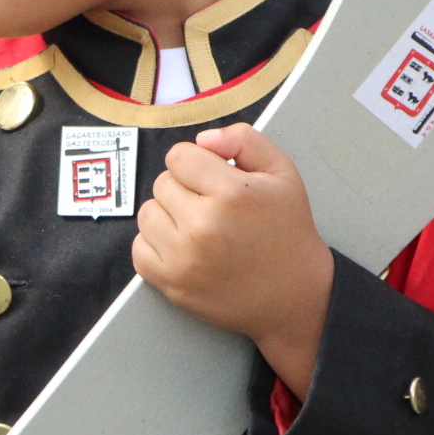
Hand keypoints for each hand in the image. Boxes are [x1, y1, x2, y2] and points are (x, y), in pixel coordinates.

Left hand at [133, 123, 333, 398]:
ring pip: (147, 214)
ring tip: (197, 226)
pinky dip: (155, 245)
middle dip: (183, 188)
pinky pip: (139, 249)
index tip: (212, 178)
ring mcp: (183, 258)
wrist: (294, 295)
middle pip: (161, 183)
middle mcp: (203, 225)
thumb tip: (203, 139)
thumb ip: (244, 140)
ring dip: (167, 215)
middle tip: (211, 206)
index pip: (178, 157)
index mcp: (231, 193)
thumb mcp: (282, 172)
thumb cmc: (287, 231)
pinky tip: (183, 247)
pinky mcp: (171, 285)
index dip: (195, 163)